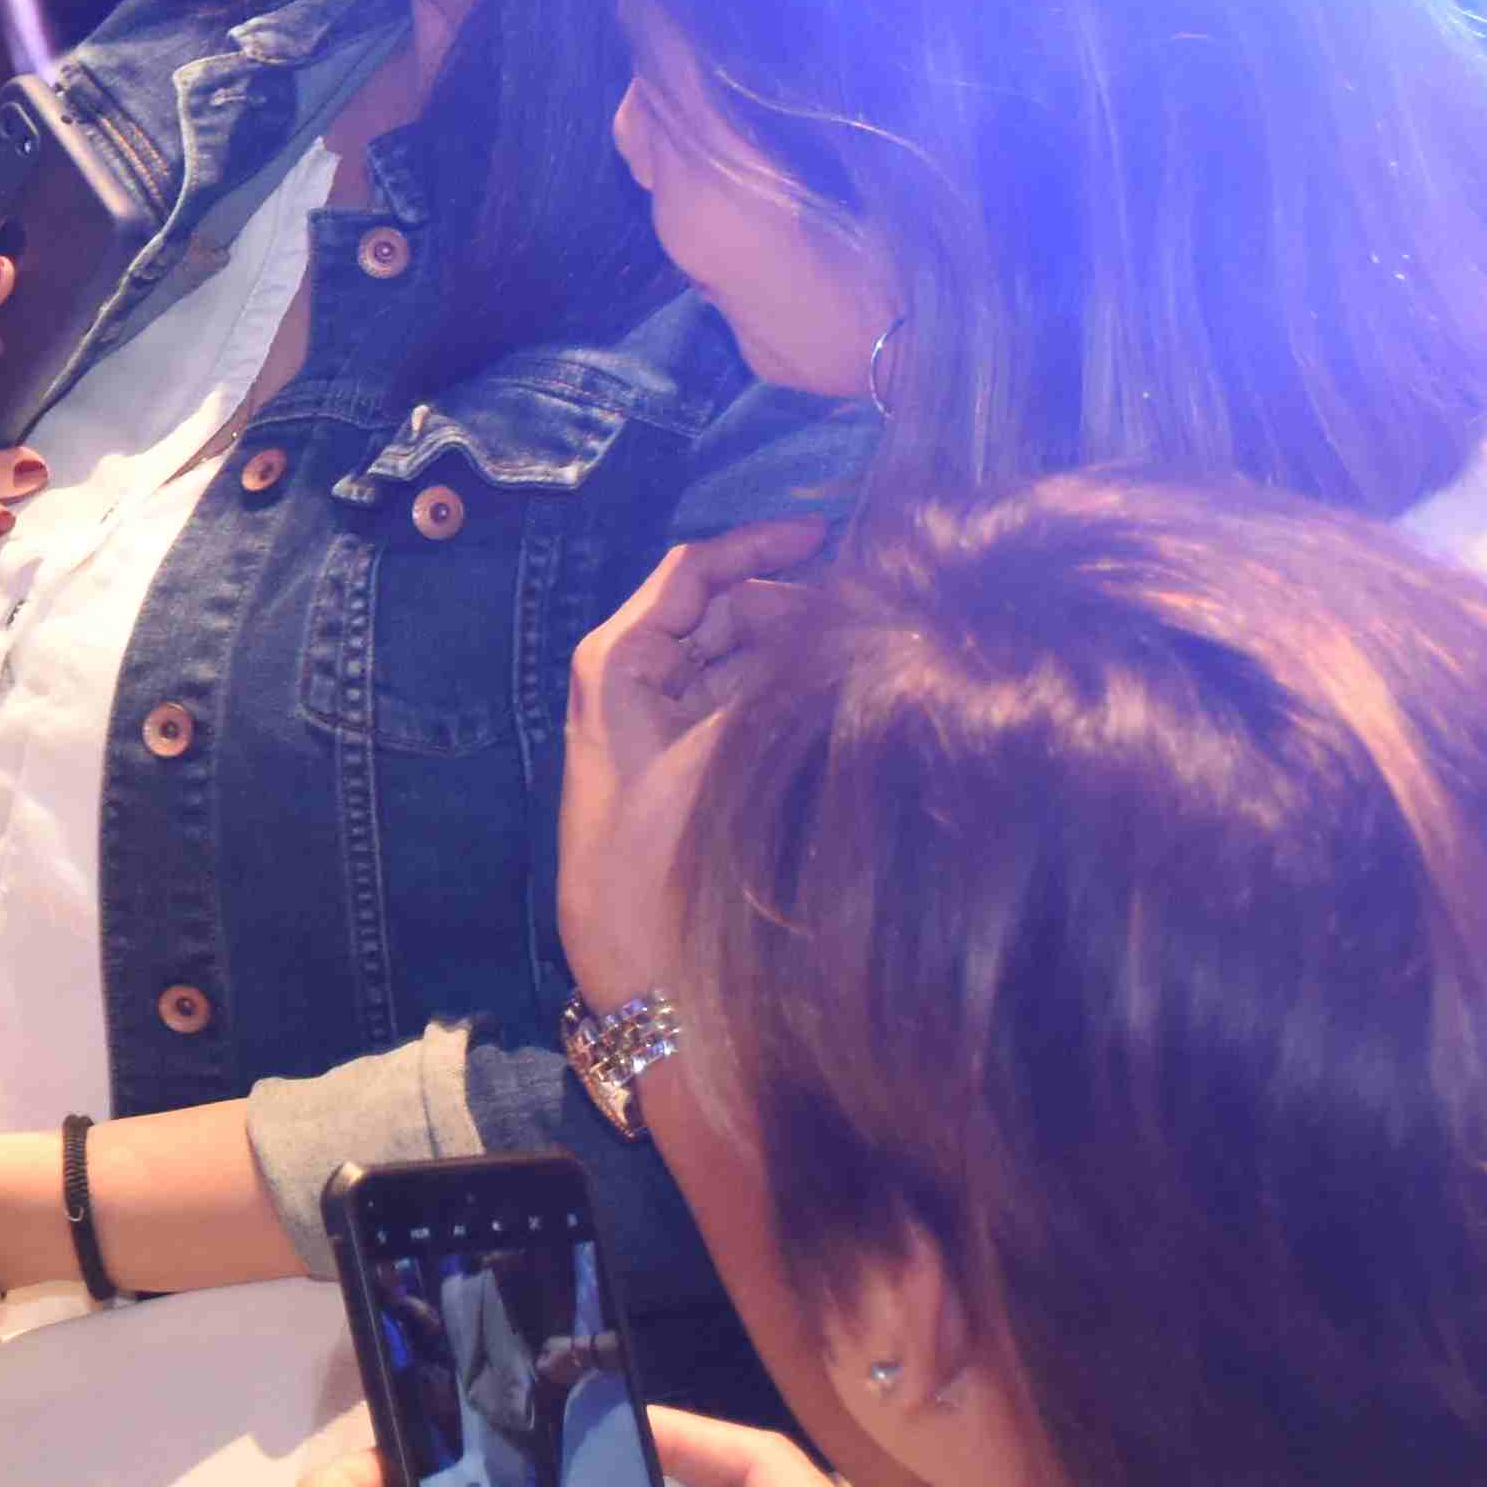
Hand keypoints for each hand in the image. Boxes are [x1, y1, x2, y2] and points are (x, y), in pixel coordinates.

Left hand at [557, 522, 832, 1015]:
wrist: (638, 957)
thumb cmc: (662, 852)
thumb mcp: (728, 752)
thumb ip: (779, 680)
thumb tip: (840, 620)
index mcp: (620, 660)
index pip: (693, 570)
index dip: (758, 542)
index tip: (825, 529)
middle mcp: (632, 678)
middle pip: (721, 608)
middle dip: (788, 596)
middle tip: (866, 604)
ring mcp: (658, 718)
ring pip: (735, 652)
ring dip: (792, 641)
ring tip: (864, 641)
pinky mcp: (684, 758)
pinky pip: (737, 697)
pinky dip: (782, 684)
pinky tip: (837, 686)